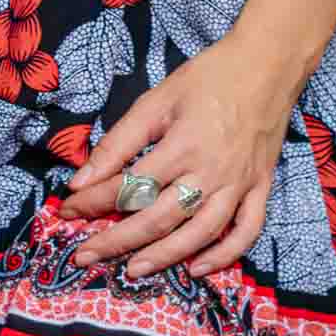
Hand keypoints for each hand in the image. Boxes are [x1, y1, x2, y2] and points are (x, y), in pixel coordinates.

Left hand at [61, 38, 295, 281]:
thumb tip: (82, 180)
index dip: (93, 202)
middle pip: (157, 219)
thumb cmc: (209, 77)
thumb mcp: (157, 100)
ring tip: (132, 270)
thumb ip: (119, 142)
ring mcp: (239, 185)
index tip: (67, 211)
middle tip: (84, 256)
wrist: (268, 65)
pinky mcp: (261, 188)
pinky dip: (223, 255)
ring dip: (163, 257)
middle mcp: (211, 173)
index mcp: (182, 147)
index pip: (129, 187)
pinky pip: (245, 232)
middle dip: (116, 241)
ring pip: (199, 234)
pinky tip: (197, 267)